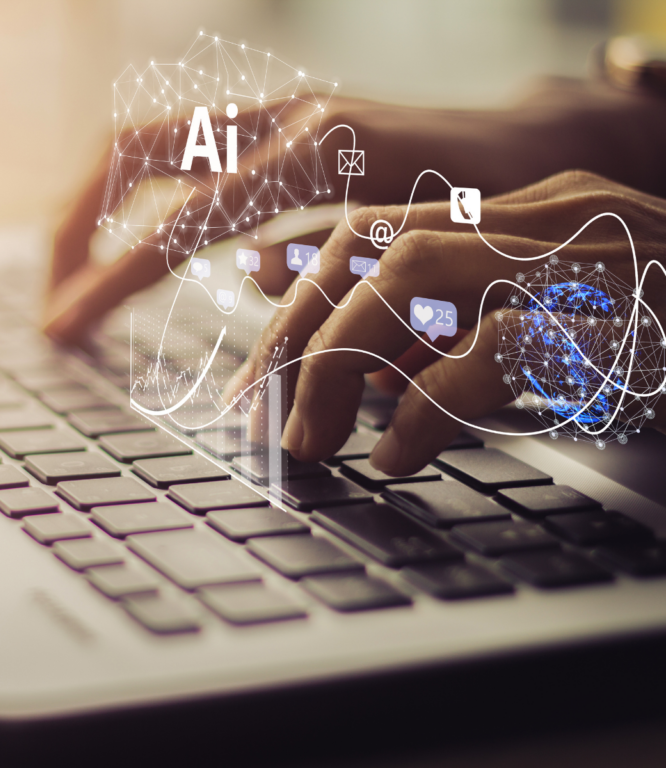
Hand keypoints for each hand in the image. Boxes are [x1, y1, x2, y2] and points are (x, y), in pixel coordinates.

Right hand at [42, 79, 665, 343]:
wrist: (533, 144)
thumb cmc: (494, 207)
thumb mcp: (422, 250)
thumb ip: (326, 267)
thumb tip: (241, 280)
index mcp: (317, 154)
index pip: (180, 221)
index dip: (112, 280)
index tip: (61, 330)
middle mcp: (281, 119)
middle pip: (131, 153)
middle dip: (74, 228)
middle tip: (52, 302)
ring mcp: (274, 114)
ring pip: (146, 144)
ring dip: (94, 211)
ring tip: (71, 281)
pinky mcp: (275, 126)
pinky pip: (182, 157)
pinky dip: (139, 204)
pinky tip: (132, 253)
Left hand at [223, 170, 665, 475]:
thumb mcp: (552, 338)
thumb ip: (460, 337)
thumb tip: (366, 375)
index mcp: (529, 218)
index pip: (380, 228)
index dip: (301, 283)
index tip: (252, 352)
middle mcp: (549, 220)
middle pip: (376, 248)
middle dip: (300, 334)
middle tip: (262, 418)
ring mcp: (588, 260)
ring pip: (412, 278)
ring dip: (340, 362)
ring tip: (311, 441)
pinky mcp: (623, 321)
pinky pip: (493, 349)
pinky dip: (426, 405)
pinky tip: (395, 457)